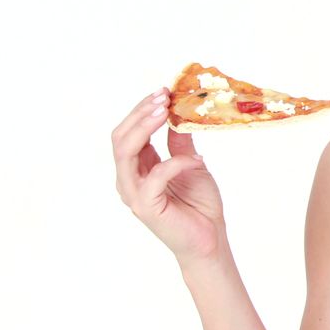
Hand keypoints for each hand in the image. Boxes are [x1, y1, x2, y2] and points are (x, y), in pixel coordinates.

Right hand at [112, 87, 225, 264]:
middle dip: (140, 113)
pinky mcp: (145, 206)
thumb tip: (179, 112)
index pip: (129, 132)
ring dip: (145, 127)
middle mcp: (129, 179)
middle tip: (163, 96)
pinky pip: (155, 176)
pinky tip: (196, 160)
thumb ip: (180, 142)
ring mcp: (134, 193)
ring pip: (125, 152)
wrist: (209, 238)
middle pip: (120, 138)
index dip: (142, 110)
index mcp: (138, 168)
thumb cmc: (199, 205)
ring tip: (167, 112)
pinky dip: (176, 162)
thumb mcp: (191, 164)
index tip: (163, 91)